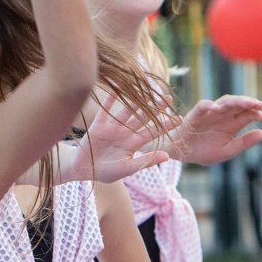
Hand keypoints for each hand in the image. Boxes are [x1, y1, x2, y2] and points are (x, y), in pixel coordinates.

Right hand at [60, 95, 180, 182]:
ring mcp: (112, 127)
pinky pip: (106, 110)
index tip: (179, 118)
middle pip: (143, 118)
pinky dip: (111, 100)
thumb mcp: (127, 169)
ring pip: (128, 111)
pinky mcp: (99, 124)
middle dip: (156, 108)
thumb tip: (167, 156)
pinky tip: (118, 89)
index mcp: (133, 144)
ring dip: (138, 101)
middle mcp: (125, 133)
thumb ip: (146, 161)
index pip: (153, 132)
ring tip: (149, 89)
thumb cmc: (106, 172)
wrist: (83, 169)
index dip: (165, 125)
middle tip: (169, 98)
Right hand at [169, 95, 261, 164]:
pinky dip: (209, 105)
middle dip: (249, 103)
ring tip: (246, 103)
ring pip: (223, 102)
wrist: (183, 154)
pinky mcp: (195, 115)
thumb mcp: (228, 150)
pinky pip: (202, 107)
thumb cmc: (205, 152)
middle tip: (259, 105)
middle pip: (237, 105)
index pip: (246, 114)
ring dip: (235, 101)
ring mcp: (209, 114)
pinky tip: (218, 108)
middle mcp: (222, 116)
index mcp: (231, 124)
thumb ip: (244, 142)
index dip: (256, 114)